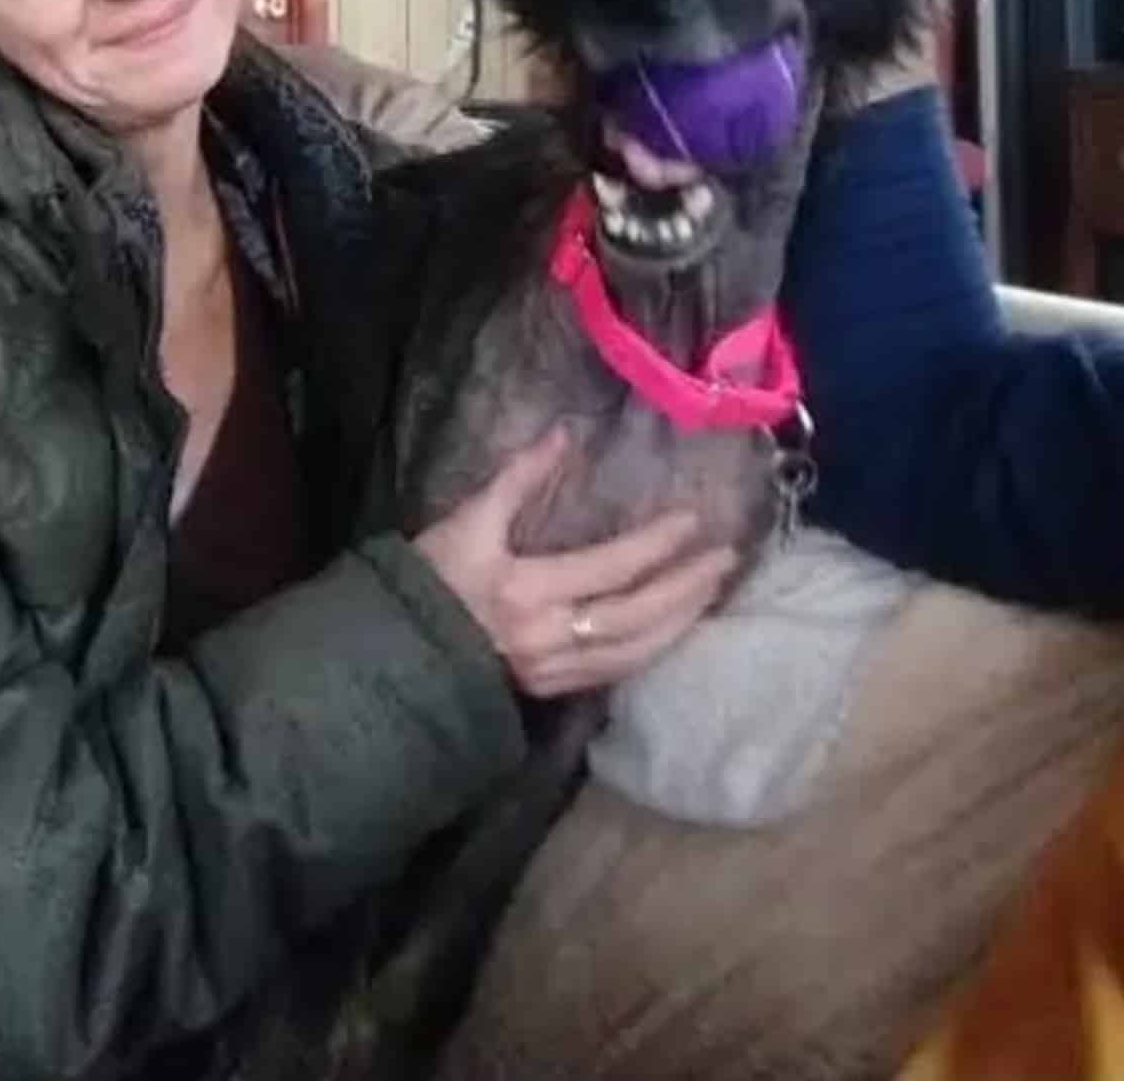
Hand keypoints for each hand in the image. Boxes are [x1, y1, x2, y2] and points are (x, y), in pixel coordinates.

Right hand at [415, 427, 737, 697]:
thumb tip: (564, 435)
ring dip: (679, 620)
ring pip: (634, 651)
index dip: (655, 545)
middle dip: (685, 587)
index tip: (691, 520)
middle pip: (636, 616)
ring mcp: (554, 670)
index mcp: (529, 591)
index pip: (611, 568)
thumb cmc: (431, 578)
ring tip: (712, 590)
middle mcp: (550, 637)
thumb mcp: (468, 521)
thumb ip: (517, 478)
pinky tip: (673, 629)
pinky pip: (616, 671)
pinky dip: (653, 648)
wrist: (398, 651)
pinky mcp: (552, 689)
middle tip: (725, 558)